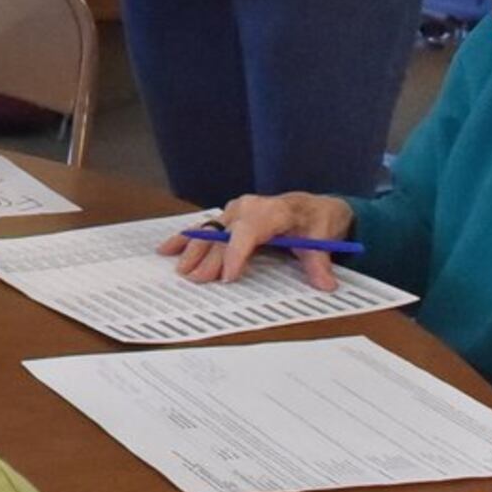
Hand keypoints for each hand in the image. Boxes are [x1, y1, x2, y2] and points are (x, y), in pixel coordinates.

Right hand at [161, 192, 355, 290]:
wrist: (312, 207)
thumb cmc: (315, 221)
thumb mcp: (322, 239)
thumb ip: (319, 263)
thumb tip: (325, 283)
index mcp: (273, 210)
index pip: (249, 230)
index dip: (236, 252)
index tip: (227, 275)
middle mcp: (249, 207)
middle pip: (224, 234)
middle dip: (209, 257)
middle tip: (197, 280)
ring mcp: (234, 211)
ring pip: (210, 230)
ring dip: (193, 250)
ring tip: (181, 270)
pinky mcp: (227, 218)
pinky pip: (204, 227)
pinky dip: (185, 238)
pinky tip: (166, 249)